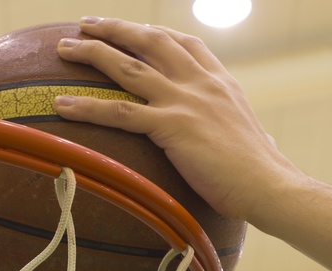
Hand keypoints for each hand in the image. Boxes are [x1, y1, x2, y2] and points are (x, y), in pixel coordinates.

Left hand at [55, 17, 301, 222]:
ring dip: (92, 53)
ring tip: (63, 48)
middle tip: (86, 24)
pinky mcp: (172, 127)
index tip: (130, 29)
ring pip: (128, 67)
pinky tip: (61, 105)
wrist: (270, 186)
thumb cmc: (265, 173)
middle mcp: (201, 83)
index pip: (183, 43)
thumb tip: (268, 142)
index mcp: (221, 82)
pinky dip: (87, 107)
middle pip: (150, 41)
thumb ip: (256, 133)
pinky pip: (120, 113)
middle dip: (115, 29)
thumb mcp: (261, 140)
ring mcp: (185, 101)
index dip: (153, 33)